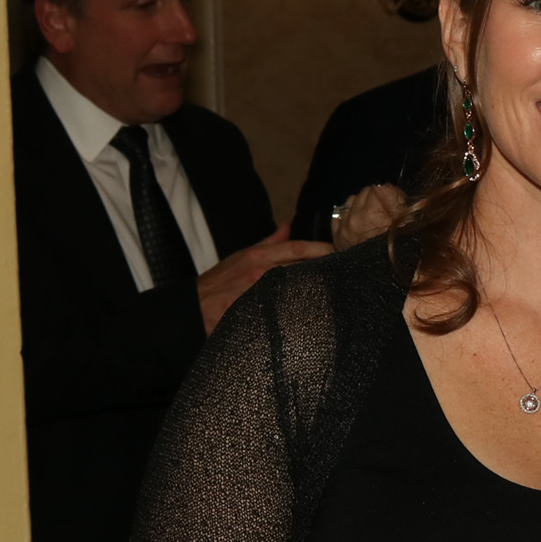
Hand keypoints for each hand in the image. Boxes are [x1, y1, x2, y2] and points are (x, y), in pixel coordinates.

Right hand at [198, 221, 331, 331]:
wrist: (194, 307)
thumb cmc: (220, 281)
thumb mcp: (242, 256)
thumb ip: (268, 243)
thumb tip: (288, 227)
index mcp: (259, 256)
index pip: (297, 249)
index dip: (321, 249)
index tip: (340, 250)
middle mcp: (261, 273)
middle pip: (302, 268)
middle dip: (325, 268)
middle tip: (347, 269)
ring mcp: (259, 294)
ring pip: (296, 288)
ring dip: (316, 288)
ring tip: (337, 289)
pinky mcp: (256, 314)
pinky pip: (283, 311)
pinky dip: (298, 310)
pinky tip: (314, 313)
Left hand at [329, 183, 406, 251]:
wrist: (382, 282)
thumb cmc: (403, 255)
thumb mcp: (408, 226)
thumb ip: (396, 202)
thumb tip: (384, 187)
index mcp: (374, 213)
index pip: (380, 188)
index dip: (392, 196)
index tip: (398, 206)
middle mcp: (356, 218)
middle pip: (365, 193)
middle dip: (376, 200)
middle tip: (386, 214)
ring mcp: (345, 227)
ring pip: (352, 201)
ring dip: (361, 206)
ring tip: (372, 220)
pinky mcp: (338, 236)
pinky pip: (339, 214)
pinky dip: (347, 216)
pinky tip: (357, 224)